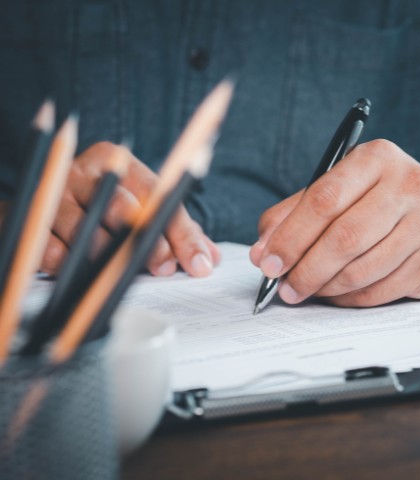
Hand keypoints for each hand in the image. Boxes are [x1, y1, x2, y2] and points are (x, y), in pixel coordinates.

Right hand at [2, 141, 220, 276]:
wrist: (42, 203)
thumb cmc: (104, 209)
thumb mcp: (142, 209)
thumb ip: (177, 230)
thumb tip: (210, 257)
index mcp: (118, 162)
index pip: (158, 195)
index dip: (180, 232)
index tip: (198, 263)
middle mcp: (85, 172)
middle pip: (121, 208)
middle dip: (148, 244)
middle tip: (165, 270)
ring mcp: (52, 193)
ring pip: (85, 229)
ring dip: (109, 259)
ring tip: (122, 277)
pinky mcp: (25, 216)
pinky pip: (50, 248)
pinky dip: (70, 267)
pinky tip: (84, 278)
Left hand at [249, 139, 419, 306]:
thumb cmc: (380, 201)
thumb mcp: (341, 188)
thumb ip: (295, 213)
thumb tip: (263, 252)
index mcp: (378, 158)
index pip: (325, 199)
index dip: (291, 236)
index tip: (268, 261)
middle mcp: (409, 187)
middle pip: (345, 238)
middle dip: (306, 270)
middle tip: (286, 287)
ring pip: (362, 271)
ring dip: (326, 288)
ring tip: (308, 290)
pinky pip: (380, 292)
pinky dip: (350, 299)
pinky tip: (337, 294)